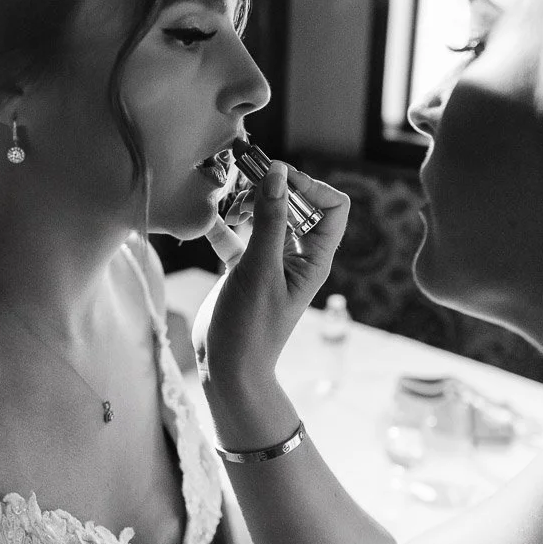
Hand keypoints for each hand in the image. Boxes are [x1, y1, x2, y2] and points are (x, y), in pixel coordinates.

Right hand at [193, 161, 348, 391]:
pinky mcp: (244, 268)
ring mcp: (270, 261)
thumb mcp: (260, 270)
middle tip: (243, 184)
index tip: (276, 179)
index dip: (310, 185)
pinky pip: (239, 235)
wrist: (227, 370)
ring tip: (228, 208)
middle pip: (297, 204)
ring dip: (248, 202)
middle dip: (272, 188)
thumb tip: (278, 173)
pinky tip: (209, 222)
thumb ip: (269, 220)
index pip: (333, 206)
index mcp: (315, 258)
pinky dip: (225, 224)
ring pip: (267, 215)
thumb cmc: (251, 328)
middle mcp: (297, 256)